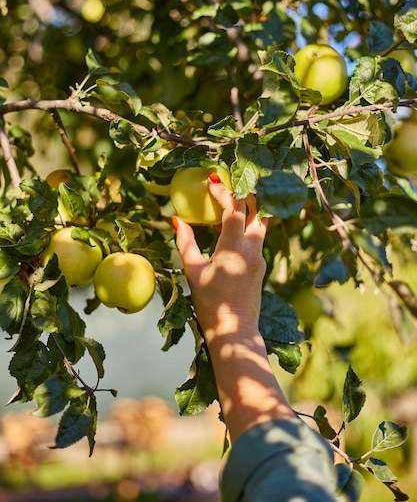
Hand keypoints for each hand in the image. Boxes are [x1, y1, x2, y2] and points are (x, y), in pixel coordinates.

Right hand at [174, 177, 267, 342]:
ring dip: (247, 207)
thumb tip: (177, 220)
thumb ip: (186, 243)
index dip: (222, 192)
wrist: (234, 330)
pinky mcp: (261, 263)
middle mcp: (252, 248)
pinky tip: (228, 226)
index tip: (210, 182)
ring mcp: (260, 256)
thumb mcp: (193, 271)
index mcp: (234, 249)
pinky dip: (245, 224)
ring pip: (260, 220)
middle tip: (226, 183)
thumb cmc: (209, 304)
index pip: (234, 209)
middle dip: (243, 192)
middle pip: (257, 208)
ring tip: (228, 201)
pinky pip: (256, 235)